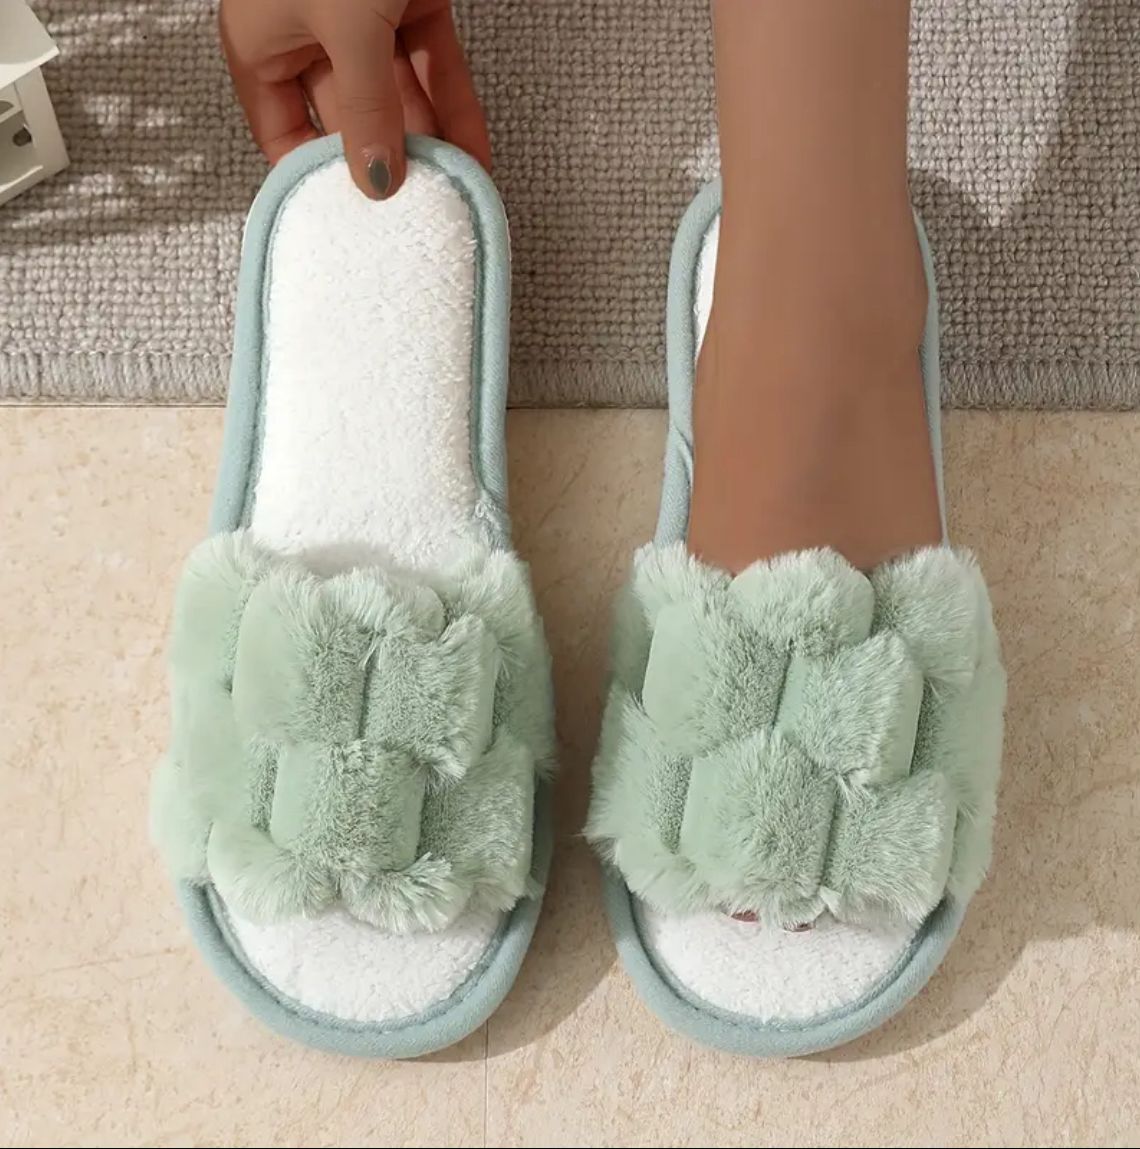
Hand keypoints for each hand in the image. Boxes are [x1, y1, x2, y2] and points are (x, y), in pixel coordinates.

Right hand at [219, 0, 490, 198]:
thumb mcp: (343, 30)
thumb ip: (364, 109)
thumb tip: (375, 180)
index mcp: (263, 46)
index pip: (285, 138)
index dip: (318, 182)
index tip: (354, 226)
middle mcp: (309, 38)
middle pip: (350, 125)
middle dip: (386, 169)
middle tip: (413, 219)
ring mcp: (362, 23)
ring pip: (399, 103)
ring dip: (430, 148)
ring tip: (454, 198)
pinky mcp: (410, 4)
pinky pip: (434, 72)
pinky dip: (456, 112)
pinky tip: (473, 155)